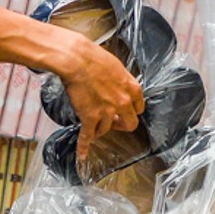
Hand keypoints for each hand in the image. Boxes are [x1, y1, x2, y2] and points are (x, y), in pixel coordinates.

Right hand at [54, 32, 144, 162]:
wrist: (75, 59)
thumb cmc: (93, 57)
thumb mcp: (116, 66)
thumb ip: (122, 81)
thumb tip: (120, 87)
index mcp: (132, 88)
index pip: (139, 108)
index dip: (131, 110)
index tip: (125, 111)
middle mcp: (122, 103)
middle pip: (129, 124)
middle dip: (121, 124)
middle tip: (113, 122)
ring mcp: (107, 112)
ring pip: (106, 129)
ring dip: (99, 127)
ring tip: (91, 121)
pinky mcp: (90, 117)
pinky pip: (87, 136)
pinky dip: (84, 147)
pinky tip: (82, 156)